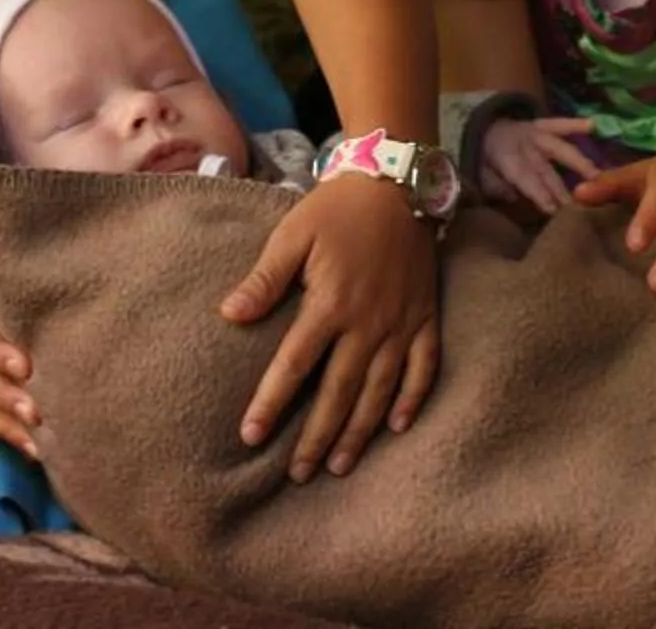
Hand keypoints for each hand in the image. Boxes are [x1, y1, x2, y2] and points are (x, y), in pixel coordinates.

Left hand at [218, 170, 441, 482]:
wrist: (397, 181)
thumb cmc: (336, 209)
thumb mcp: (292, 235)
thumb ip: (264, 279)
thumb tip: (229, 315)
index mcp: (330, 303)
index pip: (294, 366)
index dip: (271, 403)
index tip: (250, 436)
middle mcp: (368, 322)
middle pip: (339, 392)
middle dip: (316, 436)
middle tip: (298, 474)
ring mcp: (401, 322)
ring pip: (380, 389)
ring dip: (360, 431)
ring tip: (339, 464)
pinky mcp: (426, 316)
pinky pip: (424, 366)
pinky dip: (413, 398)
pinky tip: (398, 427)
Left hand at [479, 114, 601, 212]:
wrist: (476, 128)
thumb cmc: (481, 158)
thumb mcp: (480, 175)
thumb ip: (496, 186)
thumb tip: (514, 197)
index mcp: (504, 156)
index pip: (524, 178)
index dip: (538, 193)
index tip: (553, 209)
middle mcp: (522, 143)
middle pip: (544, 169)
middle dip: (560, 189)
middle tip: (578, 206)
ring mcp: (534, 132)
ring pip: (559, 148)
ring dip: (578, 163)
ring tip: (597, 177)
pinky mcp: (541, 125)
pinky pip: (559, 124)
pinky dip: (575, 124)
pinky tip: (592, 126)